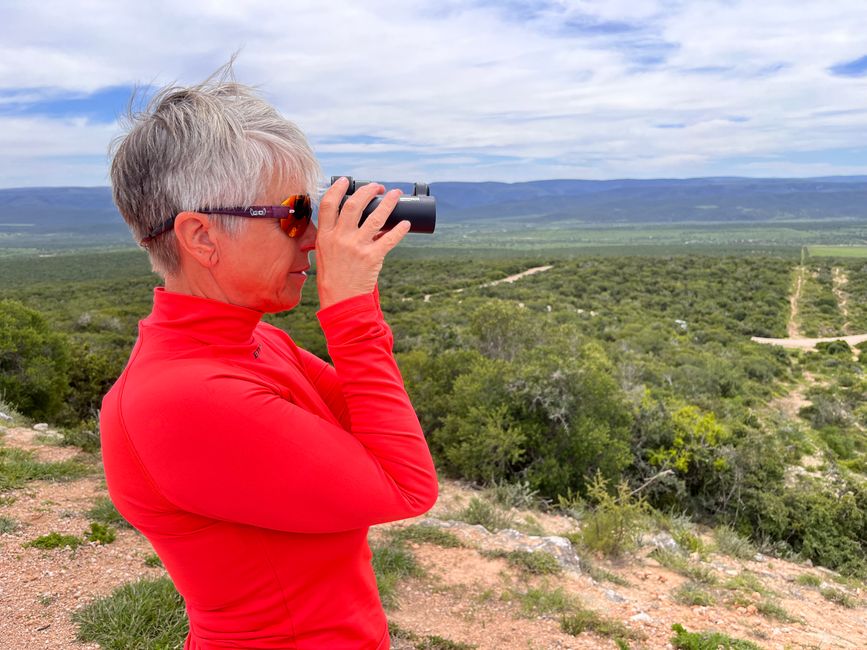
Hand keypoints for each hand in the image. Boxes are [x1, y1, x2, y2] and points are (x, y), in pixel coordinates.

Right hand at [315, 177, 410, 308]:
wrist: (341, 300)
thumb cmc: (333, 277)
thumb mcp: (325, 253)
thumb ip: (334, 235)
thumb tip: (352, 219)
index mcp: (325, 236)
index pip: (328, 204)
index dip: (337, 189)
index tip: (346, 181)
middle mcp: (340, 238)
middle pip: (353, 205)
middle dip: (367, 191)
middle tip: (377, 187)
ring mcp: (356, 247)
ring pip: (375, 217)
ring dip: (388, 203)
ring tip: (395, 194)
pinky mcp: (372, 257)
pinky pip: (389, 239)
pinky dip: (399, 230)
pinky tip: (405, 224)